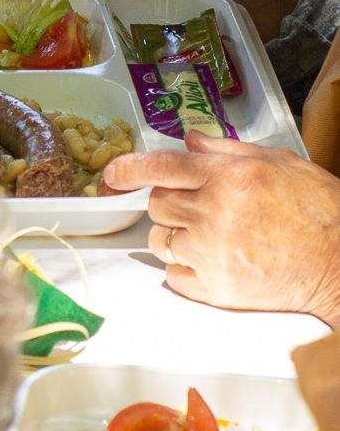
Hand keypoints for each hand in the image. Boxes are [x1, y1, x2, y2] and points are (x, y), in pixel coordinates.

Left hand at [102, 133, 339, 324]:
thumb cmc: (318, 210)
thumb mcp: (278, 162)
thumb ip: (227, 149)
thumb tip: (188, 139)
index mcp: (227, 175)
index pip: (161, 166)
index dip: (129, 168)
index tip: (111, 174)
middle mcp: (213, 212)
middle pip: (156, 203)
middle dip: (168, 201)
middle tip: (198, 206)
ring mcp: (212, 253)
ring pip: (159, 240)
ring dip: (172, 235)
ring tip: (206, 236)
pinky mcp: (217, 290)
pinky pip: (173, 277)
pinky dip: (184, 270)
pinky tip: (211, 262)